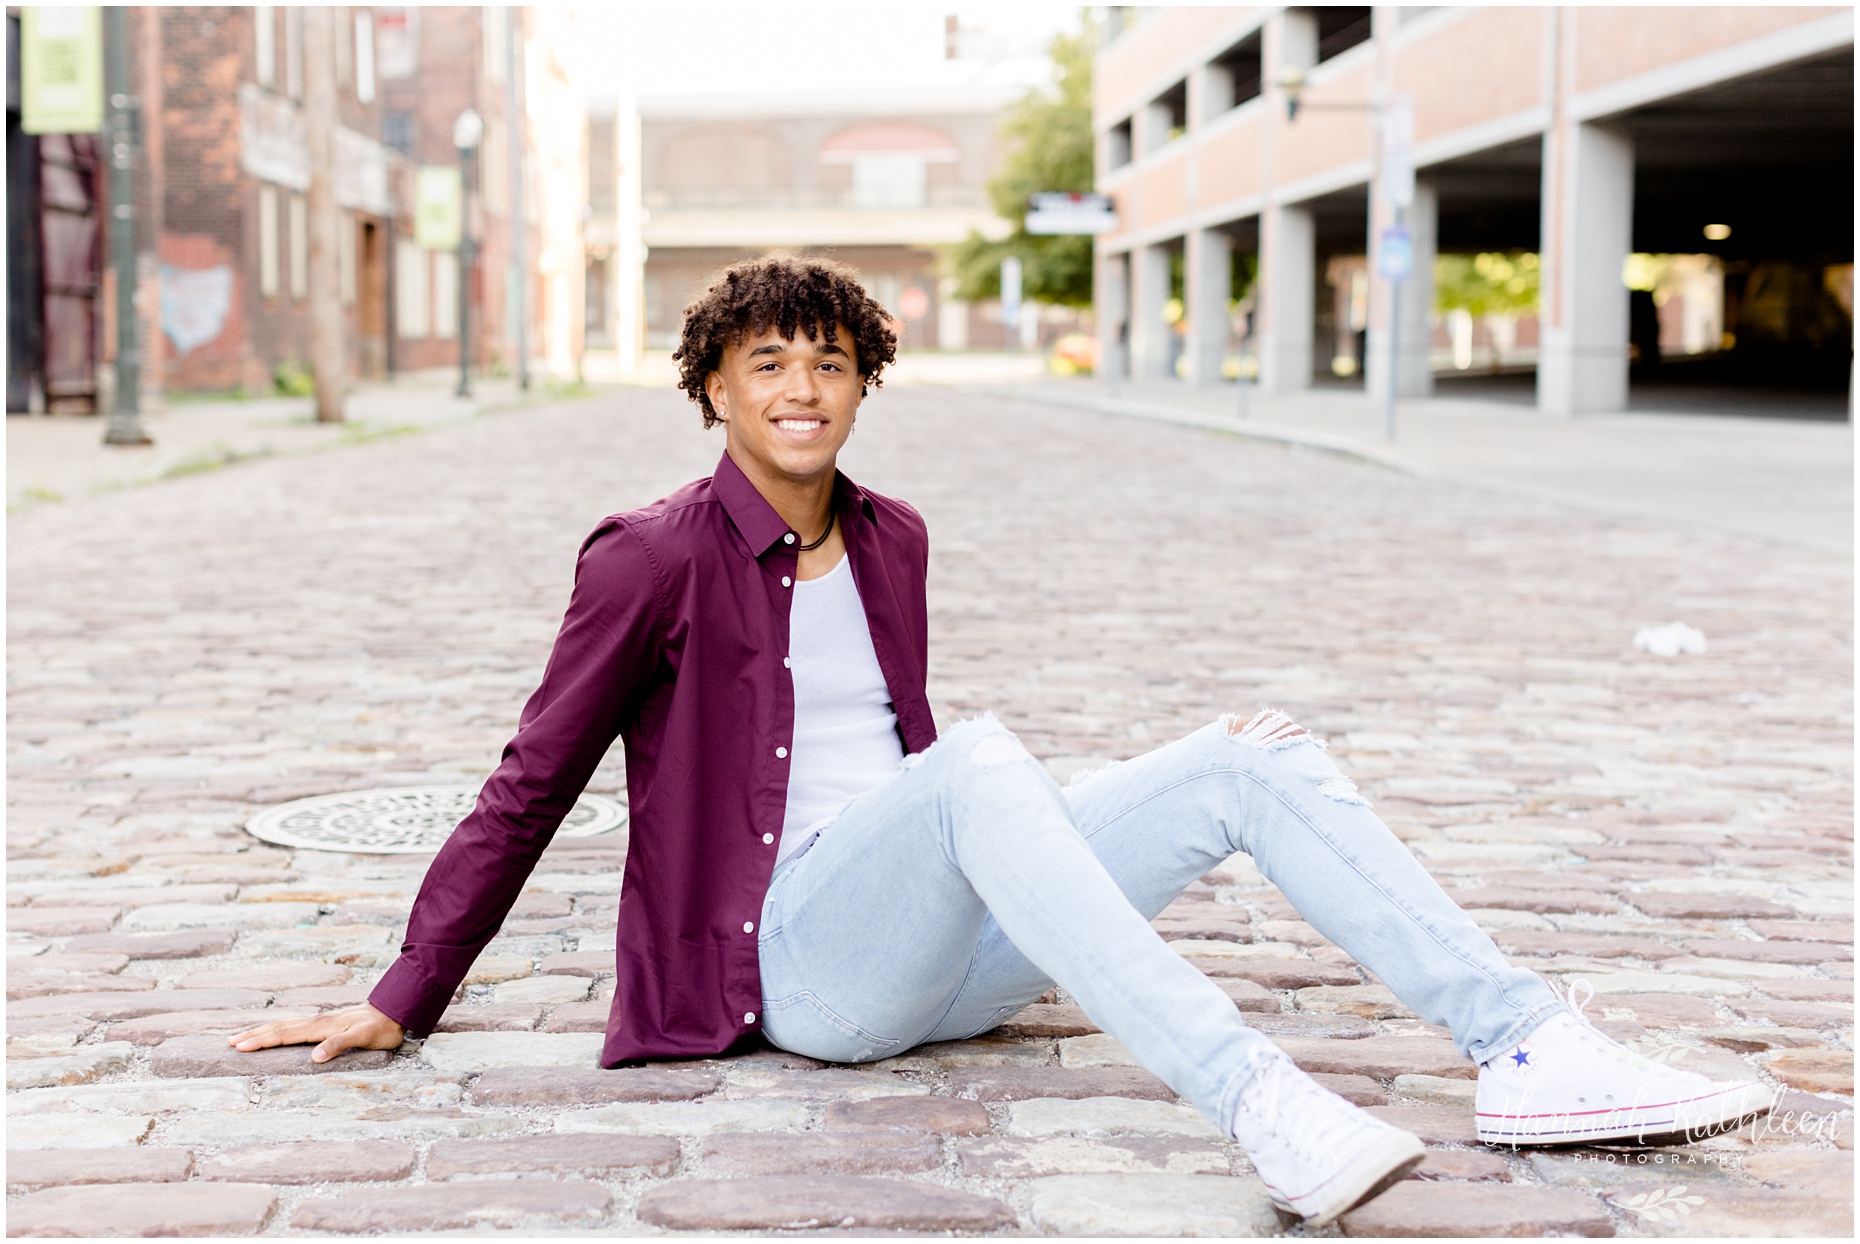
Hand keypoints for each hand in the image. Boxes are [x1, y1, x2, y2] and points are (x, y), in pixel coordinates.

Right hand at [228, 1002, 405, 1063]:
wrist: (395, 1011)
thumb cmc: (381, 1028)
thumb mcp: (363, 1038)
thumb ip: (339, 1045)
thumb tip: (313, 1058)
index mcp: (321, 1026)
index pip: (284, 1034)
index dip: (261, 1041)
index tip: (238, 1046)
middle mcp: (316, 1021)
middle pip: (278, 1028)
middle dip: (253, 1035)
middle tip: (228, 1042)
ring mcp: (320, 1021)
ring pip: (284, 1025)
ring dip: (262, 1031)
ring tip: (242, 1037)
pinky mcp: (325, 1023)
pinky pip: (295, 1027)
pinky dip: (278, 1030)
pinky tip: (274, 1034)